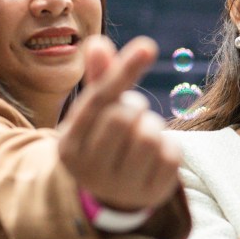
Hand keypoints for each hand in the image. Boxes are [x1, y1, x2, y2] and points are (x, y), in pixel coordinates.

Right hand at [58, 35, 180, 211]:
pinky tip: (154, 156)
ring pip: (150, 135)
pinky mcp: (152, 194)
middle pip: (125, 115)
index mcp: (68, 146)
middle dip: (135, 107)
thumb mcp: (93, 114)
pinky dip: (168, 146)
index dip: (123, 71)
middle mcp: (89, 170)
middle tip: (130, 117)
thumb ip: (98, 79)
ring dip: (153, 126)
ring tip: (141, 137)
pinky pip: (171, 154)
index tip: (148, 46)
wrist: (111, 197)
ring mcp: (120, 186)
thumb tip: (98, 42)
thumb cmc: (101, 141)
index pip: (98, 100)